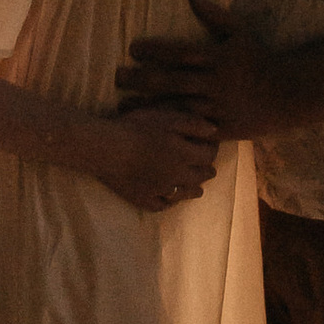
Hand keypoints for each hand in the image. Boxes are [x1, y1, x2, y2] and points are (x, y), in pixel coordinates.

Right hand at [89, 101, 219, 212]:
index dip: (212, 149)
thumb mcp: (168, 117)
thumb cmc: (138, 128)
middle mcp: (178, 176)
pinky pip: (163, 205)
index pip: (209, 155)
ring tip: (194, 185)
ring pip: (186, 194)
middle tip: (204, 165)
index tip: (209, 145)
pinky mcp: (144, 200)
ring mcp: (161, 191)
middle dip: (206, 169)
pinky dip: (169, 201)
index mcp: (185, 154)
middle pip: (201, 177)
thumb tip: (215, 131)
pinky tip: (169, 197)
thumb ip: (194, 123)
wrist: (108, 149)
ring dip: (193, 188)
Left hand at [115, 0, 287, 140]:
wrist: (287, 94)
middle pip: (172, 81)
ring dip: (148, 108)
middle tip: (117, 77)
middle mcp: (215, 83)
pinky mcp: (222, 129)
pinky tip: (151, 132)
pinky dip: (172, 131)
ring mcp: (218, 108)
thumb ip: (215, 15)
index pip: (180, 53)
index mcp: (217, 58)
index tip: (133, 49)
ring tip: (122, 109)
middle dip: (142, 79)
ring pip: (177, 108)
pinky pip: (193, 130)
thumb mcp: (240, 33)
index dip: (156, 51)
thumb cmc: (258, 59)